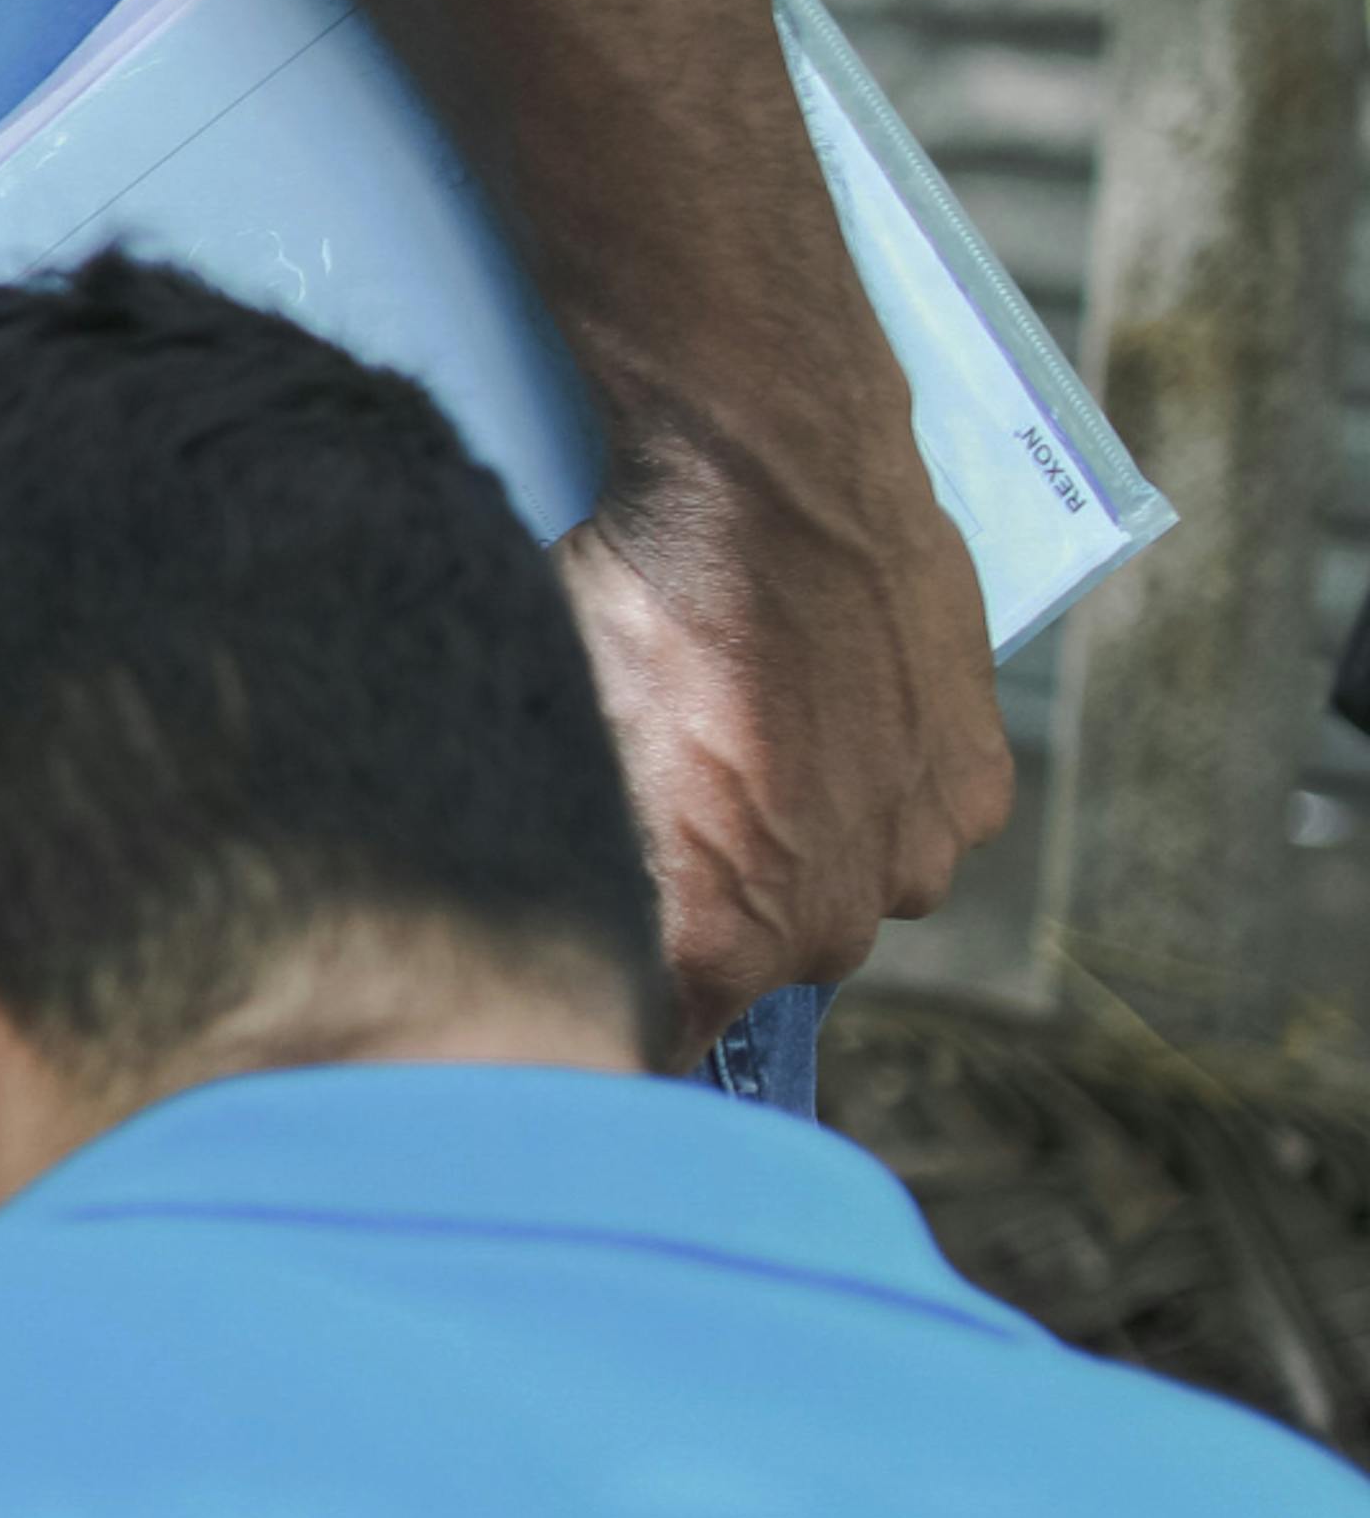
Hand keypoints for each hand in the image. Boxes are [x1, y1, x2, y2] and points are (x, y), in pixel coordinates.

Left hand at [560, 437, 1004, 1015]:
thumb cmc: (633, 605)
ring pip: (840, 896)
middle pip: (755, 966)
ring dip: (799, 851)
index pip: (660, 1037)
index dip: (625, 1001)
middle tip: (662, 815)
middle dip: (707, 911)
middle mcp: (828, 927)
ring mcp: (917, 859)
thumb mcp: (556, 737)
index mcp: (715, 939)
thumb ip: (565, 859)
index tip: (597, 971)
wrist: (774, 481)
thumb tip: (542, 909)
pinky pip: (913, 829)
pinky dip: (873, 795)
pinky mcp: (976, 790)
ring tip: (749, 750)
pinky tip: (824, 723)